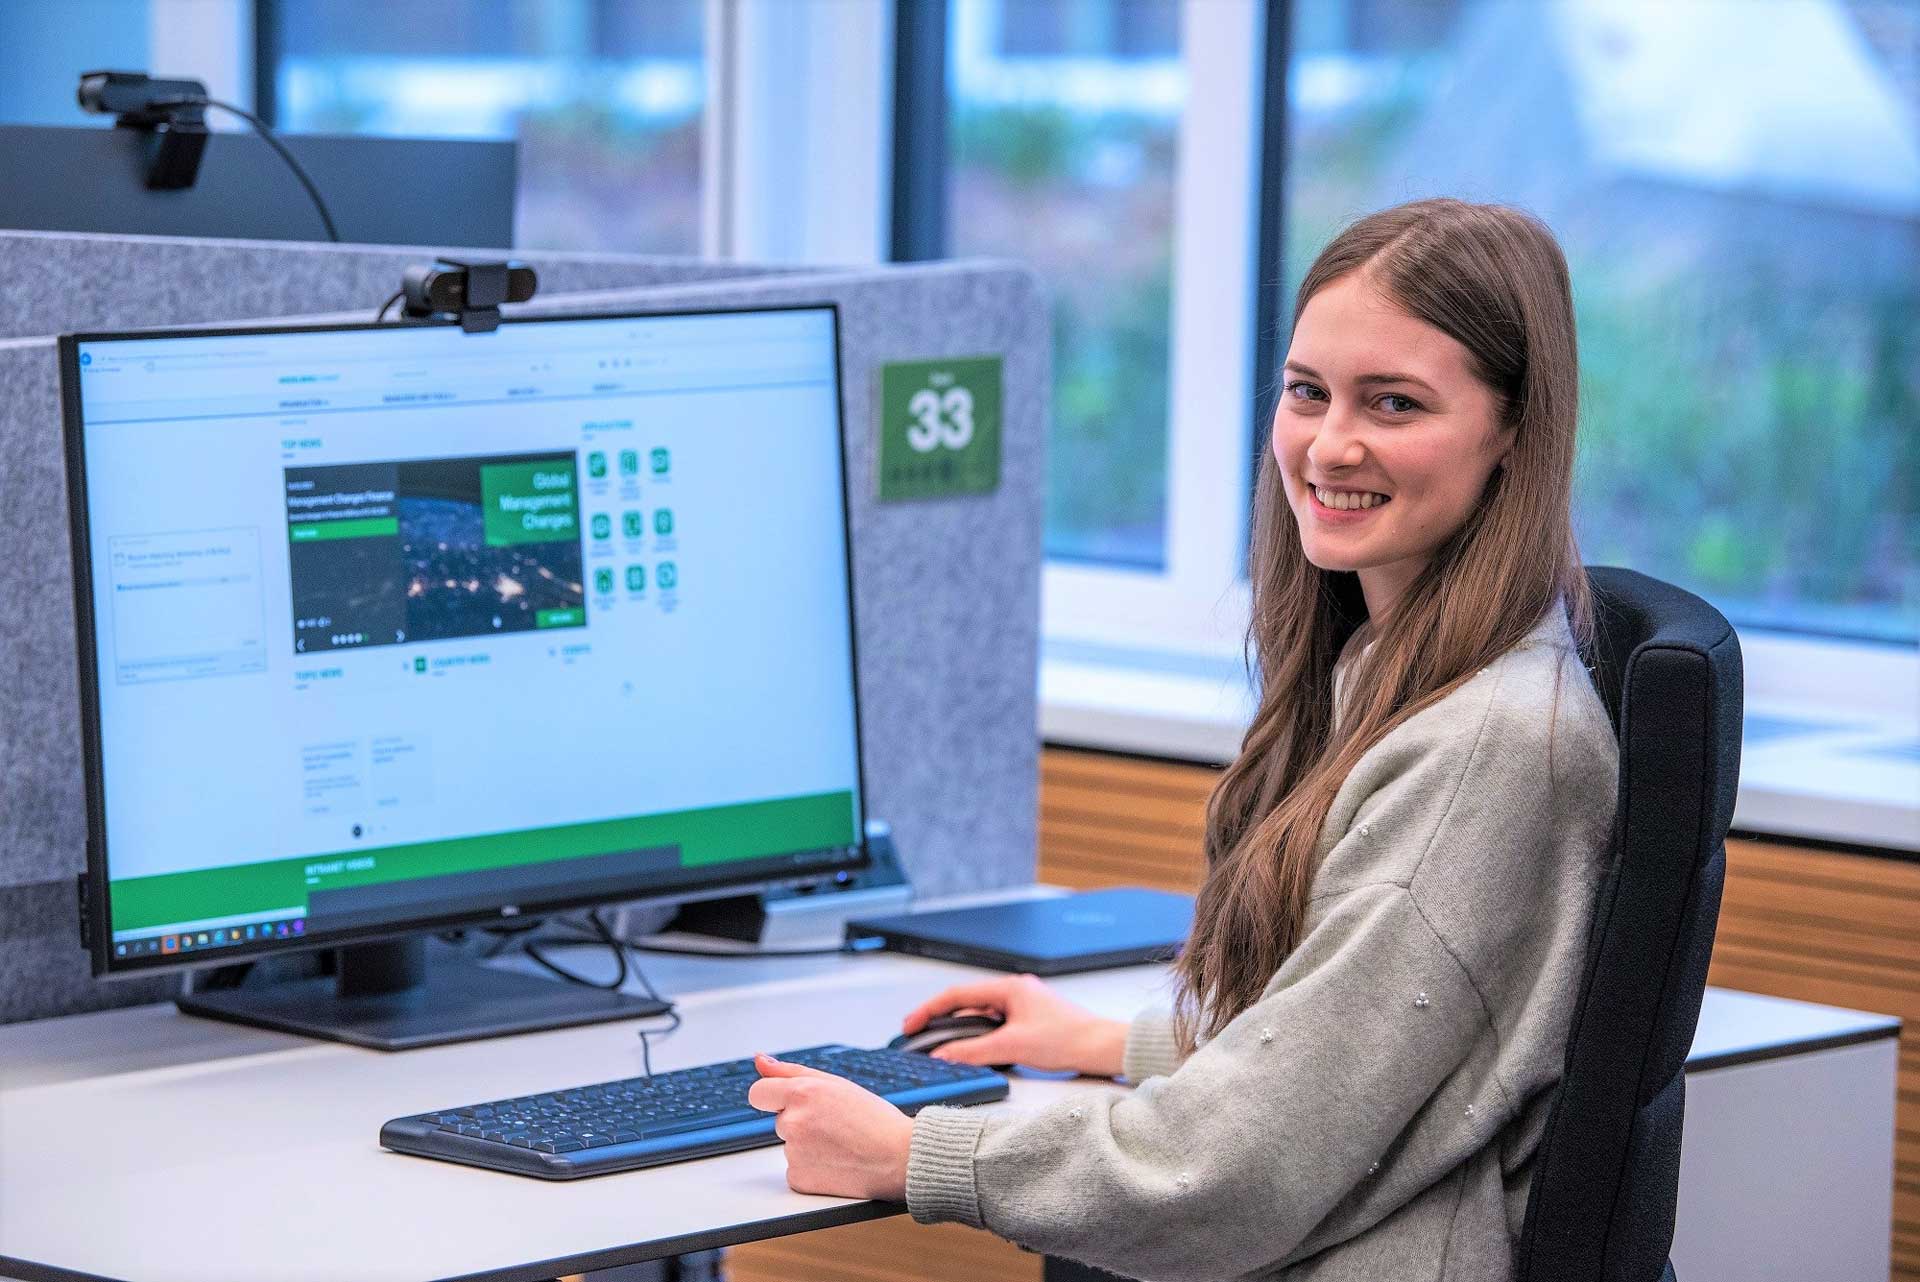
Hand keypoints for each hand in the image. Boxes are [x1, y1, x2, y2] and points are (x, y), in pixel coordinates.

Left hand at [747, 1053, 912, 1199]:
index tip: (789, 1102)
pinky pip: (796, 1169)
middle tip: (835, 1125)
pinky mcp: (798, 1179)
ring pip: (791, 1145)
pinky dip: (812, 1168)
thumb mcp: (835, 1083)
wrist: (900, 1158)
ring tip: (842, 1144)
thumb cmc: (874, 1118)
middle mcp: (793, 1122)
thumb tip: (759, 1060)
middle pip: (781, 1120)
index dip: (773, 1097)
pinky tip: (837, 1162)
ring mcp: (794, 1153)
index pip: (758, 1093)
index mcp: (802, 1093)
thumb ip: (790, 1071)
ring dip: (808, 1145)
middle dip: (802, 1121)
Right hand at [900, 973, 1126, 1075]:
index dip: (929, 1010)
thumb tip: (944, 1057)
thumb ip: (974, 1052)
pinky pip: (996, 1026)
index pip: (958, 995)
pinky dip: (981, 1038)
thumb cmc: (1069, 1039)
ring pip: (982, 1018)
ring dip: (963, 1032)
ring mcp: (1023, 1006)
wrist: (1102, 1047)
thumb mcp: (1013, 1047)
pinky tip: (975, 1052)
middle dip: (942, 1021)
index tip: (910, 1024)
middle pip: (967, 1005)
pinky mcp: (1031, 1022)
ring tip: (943, 1048)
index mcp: (1009, 988)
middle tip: (919, 1037)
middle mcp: (1015, 992)